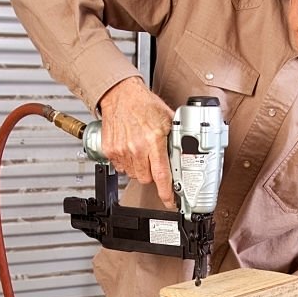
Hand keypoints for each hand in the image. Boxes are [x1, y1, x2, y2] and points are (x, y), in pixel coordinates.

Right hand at [98, 77, 174, 206]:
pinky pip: (120, 168)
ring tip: (141, 152)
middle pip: (147, 179)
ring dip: (140, 169)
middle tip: (154, 162)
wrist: (120, 94)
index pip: (162, 174)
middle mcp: (136, 147)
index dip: (166, 193)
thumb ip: (176, 137)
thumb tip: (187, 150)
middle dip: (152, 175)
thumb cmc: (143, 103)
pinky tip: (130, 150)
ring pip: (133, 175)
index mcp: (153, 140)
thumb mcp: (168, 118)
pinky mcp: (110, 150)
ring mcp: (121, 150)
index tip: (170, 202)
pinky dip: (127, 163)